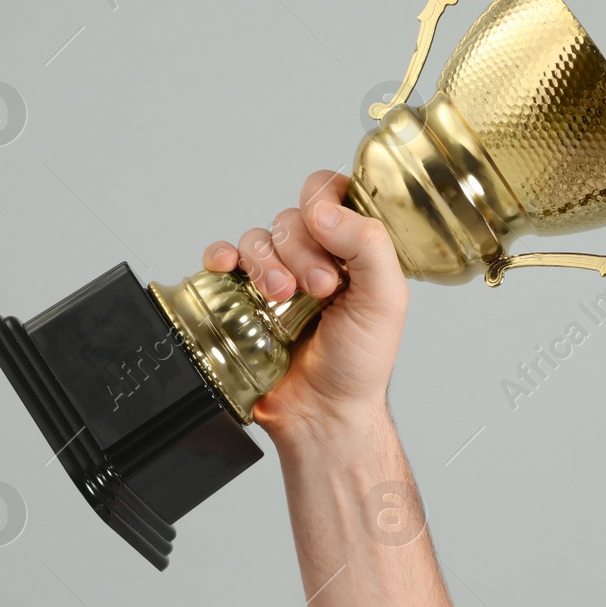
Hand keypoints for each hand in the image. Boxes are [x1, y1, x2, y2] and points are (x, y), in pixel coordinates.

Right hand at [202, 170, 408, 443]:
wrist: (322, 412)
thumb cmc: (359, 363)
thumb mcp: (385, 299)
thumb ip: (368, 245)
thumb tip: (325, 210)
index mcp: (352, 249)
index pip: (332, 193)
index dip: (323, 200)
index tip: (326, 227)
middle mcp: (314, 256)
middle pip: (291, 217)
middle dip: (301, 249)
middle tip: (318, 288)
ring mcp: (276, 275)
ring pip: (257, 237)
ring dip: (266, 262)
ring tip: (281, 296)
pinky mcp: (242, 296)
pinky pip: (222, 259)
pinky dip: (220, 256)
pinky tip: (228, 268)